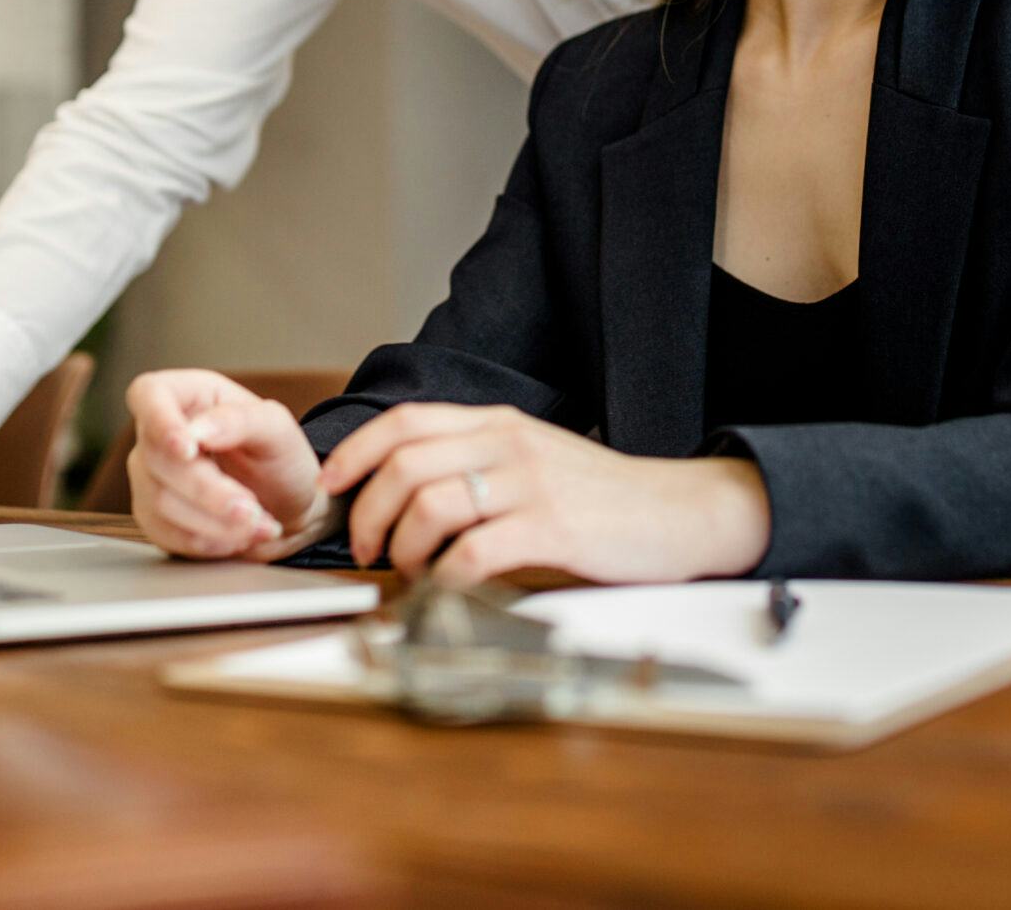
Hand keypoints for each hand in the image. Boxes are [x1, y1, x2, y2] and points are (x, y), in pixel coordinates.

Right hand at [123, 370, 334, 561]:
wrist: (287, 507)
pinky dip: (206, 541)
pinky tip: (238, 538)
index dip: (160, 421)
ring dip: (213, 521)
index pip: (149, 394)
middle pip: (158, 459)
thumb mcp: (277, 430)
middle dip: (208, 490)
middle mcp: (160, 434)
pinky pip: (164, 533)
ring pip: (159, 501)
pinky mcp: (153, 517)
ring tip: (256, 524)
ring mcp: (150, 476)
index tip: (189, 450)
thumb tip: (198, 431)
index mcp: (188, 396)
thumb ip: (240, 420)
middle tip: (251, 509)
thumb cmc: (280, 458)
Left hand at [320, 403, 769, 586]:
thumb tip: (400, 496)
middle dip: (369, 514)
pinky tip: (450, 588)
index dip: (354, 453)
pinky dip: (446, 577)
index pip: (404, 422)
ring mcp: (530, 483)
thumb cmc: (601, 498)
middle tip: (370, 550)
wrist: (679, 512)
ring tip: (414, 572)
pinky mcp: (552, 528)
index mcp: (498, 423)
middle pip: (403, 465)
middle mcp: (508, 444)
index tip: (331, 489)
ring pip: (429, 506)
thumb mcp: (532, 460)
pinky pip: (473, 551)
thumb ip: (475, 465)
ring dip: (404, 549)